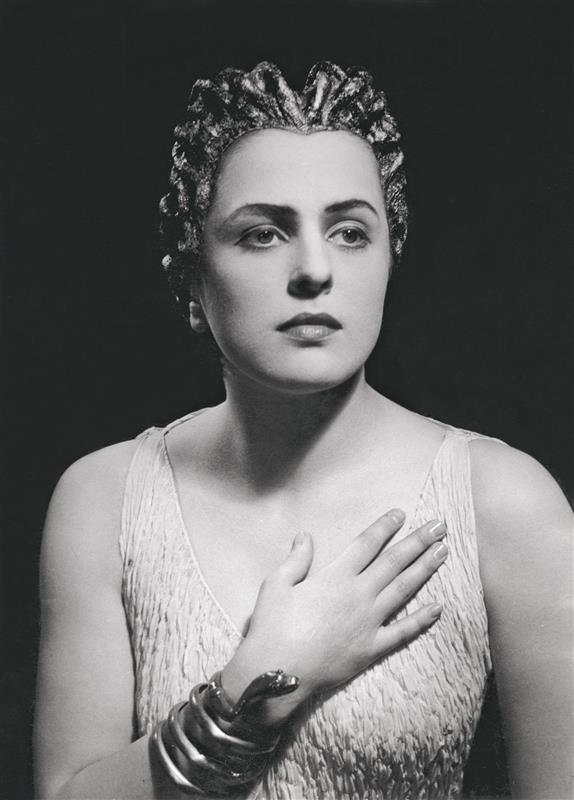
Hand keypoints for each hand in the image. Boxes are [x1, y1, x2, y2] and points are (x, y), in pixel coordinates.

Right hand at [221, 509, 447, 723]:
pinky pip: (403, 632)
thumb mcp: (276, 585)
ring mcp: (369, 622)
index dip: (384, 527)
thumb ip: (296, 559)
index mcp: (335, 577)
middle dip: (417, 541)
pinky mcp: (372, 648)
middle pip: (393, 562)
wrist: (277, 673)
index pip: (366, 544)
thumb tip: (305, 535)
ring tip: (443, 552)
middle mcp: (358, 595)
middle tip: (439, 526)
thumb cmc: (272, 627)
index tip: (401, 513)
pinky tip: (438, 608)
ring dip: (425, 569)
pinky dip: (422, 620)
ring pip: (403, 590)